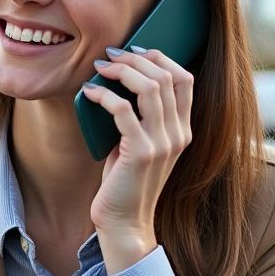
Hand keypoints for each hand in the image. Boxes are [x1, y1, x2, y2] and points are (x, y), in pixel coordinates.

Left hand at [81, 47, 193, 272]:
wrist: (125, 224)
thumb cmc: (125, 183)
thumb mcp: (139, 145)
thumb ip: (139, 118)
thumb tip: (117, 82)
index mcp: (183, 130)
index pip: (185, 79)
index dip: (161, 58)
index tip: (135, 51)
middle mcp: (178, 134)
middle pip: (167, 76)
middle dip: (136, 59)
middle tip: (110, 56)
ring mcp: (162, 144)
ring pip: (149, 88)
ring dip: (121, 72)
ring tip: (100, 68)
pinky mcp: (140, 153)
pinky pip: (123, 110)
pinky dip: (104, 96)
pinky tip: (89, 93)